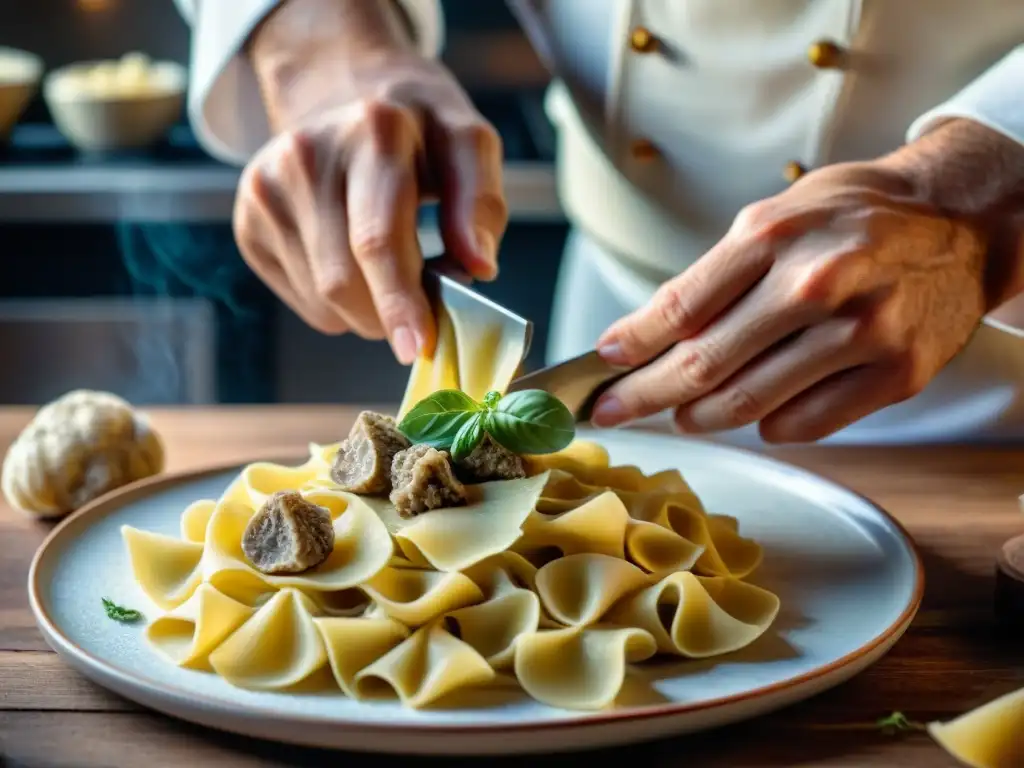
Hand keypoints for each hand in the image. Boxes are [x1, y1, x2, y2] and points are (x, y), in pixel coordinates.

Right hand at [233, 0, 506, 362]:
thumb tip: (479, 267)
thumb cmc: (418, 128)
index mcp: (372, 133)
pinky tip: (354, 260)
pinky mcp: (248, 221)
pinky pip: (305, 300)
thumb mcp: (468, 144)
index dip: (398, 302)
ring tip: (391, 267)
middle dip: (391, 314)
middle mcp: (305, 157)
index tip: (417, 348)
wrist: (343, 88)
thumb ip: (481, 204)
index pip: (377, 239)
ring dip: (370, 310)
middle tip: (425, 304)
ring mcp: (266, 189)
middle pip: (343, 282)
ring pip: (323, 300)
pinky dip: (341, 303)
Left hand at [591, 155, 997, 441]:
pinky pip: (806, 424)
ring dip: (701, 417)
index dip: (632, 345)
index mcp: (775, 235)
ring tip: (681, 414)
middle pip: (704, 364)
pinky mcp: (896, 373)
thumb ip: (714, 277)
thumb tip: (644, 336)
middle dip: (644, 395)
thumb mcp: (776, 218)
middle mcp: (817, 283)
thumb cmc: (852, 217)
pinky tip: (759, 412)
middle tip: (613, 411)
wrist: (960, 220)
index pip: (681, 307)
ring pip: (751, 403)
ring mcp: (862, 332)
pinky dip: (769, 425)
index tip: (601, 365)